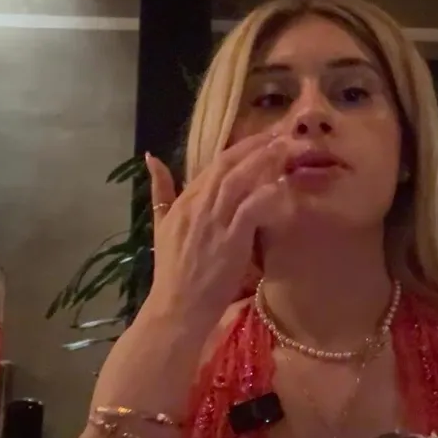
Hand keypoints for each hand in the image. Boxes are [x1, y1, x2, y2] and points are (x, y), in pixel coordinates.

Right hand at [143, 131, 290, 326]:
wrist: (175, 307)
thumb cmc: (172, 272)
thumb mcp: (160, 225)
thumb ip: (160, 190)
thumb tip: (151, 157)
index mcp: (184, 201)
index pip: (215, 164)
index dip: (241, 147)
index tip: (264, 136)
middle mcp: (198, 204)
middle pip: (228, 164)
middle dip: (256, 145)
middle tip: (282, 131)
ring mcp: (214, 221)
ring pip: (239, 179)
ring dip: (264, 160)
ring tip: (286, 147)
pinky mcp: (230, 240)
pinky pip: (250, 208)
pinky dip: (266, 193)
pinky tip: (282, 184)